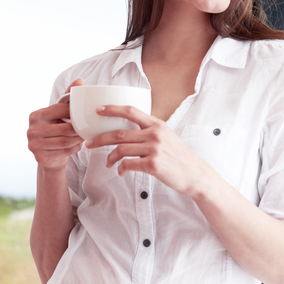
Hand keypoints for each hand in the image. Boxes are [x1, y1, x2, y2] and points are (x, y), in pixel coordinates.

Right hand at [27, 78, 84, 169]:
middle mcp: (32, 129)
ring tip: (85, 137)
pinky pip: (63, 152)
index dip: (74, 112)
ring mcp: (33, 144)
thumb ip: (68, 97)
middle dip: (79, 129)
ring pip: (65, 141)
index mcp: (36, 115)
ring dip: (78, 140)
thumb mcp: (60, 114)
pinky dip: (74, 149)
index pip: (59, 110)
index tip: (85, 115)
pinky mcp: (39, 157)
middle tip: (89, 129)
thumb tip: (80, 81)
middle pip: (64, 128)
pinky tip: (78, 146)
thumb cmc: (56, 130)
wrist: (49, 156)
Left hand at [85, 105, 212, 196]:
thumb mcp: (167, 137)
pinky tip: (120, 172)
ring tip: (107, 163)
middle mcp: (155, 134)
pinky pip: (128, 164)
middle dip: (99, 139)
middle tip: (88, 143)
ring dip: (109, 158)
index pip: (130, 111)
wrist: (195, 174)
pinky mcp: (153, 165)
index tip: (97, 110)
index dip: (112, 109)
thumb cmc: (178, 157)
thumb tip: (128, 131)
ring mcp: (154, 149)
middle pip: (119, 133)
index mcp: (157, 124)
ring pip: (121, 150)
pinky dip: (120, 169)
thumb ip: (149, 131)